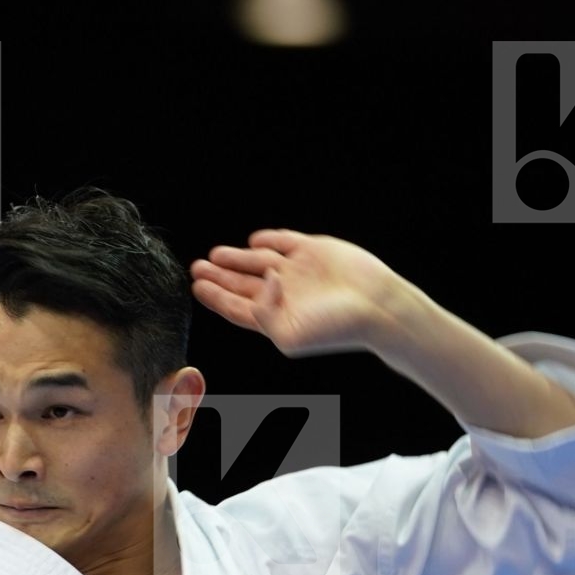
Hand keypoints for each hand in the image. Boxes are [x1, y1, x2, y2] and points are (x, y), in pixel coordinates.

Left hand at [189, 229, 417, 356]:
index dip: (215, 297)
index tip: (197, 287)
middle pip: (242, 283)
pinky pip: (283, 242)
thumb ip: (264, 315)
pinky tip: (253, 241)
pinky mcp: (313, 251)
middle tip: (197, 268)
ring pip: (257, 261)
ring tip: (215, 256)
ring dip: (236, 258)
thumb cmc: (336, 329)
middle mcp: (284, 294)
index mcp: (276, 317)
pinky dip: (267, 240)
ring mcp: (298, 271)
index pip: (236, 307)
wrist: (377, 307)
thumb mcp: (290, 335)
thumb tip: (262, 283)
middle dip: (218, 276)